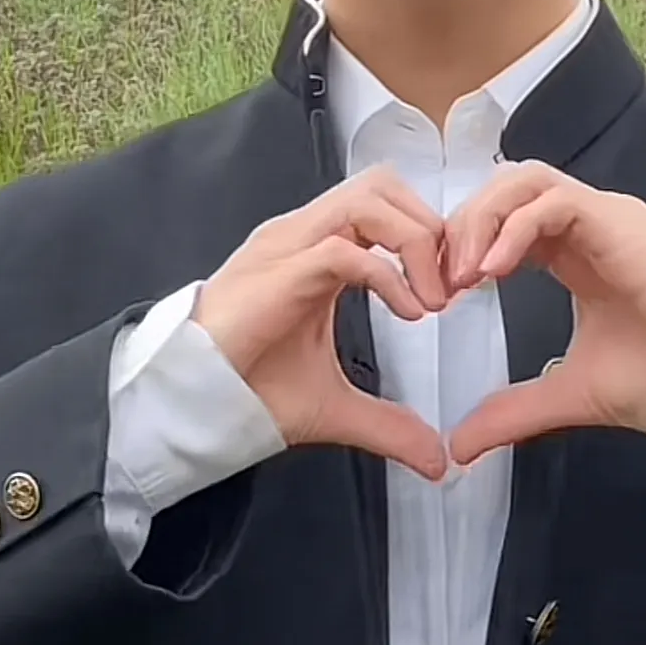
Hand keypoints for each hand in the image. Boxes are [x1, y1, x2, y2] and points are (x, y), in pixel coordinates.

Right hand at [193, 168, 448, 479]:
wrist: (190, 404)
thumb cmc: (247, 390)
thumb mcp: (334, 409)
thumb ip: (387, 424)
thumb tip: (436, 460)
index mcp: (317, 251)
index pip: (385, 205)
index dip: (429, 235)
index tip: (455, 288)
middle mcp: (303, 236)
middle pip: (383, 184)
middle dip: (430, 227)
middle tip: (452, 286)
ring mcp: (289, 248)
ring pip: (368, 200)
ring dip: (415, 243)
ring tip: (432, 300)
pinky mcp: (280, 273)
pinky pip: (346, 250)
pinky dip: (389, 276)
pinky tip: (410, 314)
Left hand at [443, 162, 645, 464]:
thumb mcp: (569, 395)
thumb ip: (512, 411)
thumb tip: (459, 446)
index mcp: (576, 255)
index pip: (505, 220)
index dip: (465, 246)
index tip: (441, 294)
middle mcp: (590, 227)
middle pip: (507, 188)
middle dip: (464, 225)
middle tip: (441, 280)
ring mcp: (609, 219)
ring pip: (527, 180)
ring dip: (484, 219)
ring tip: (463, 273)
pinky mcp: (625, 225)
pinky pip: (556, 201)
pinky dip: (516, 227)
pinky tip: (495, 271)